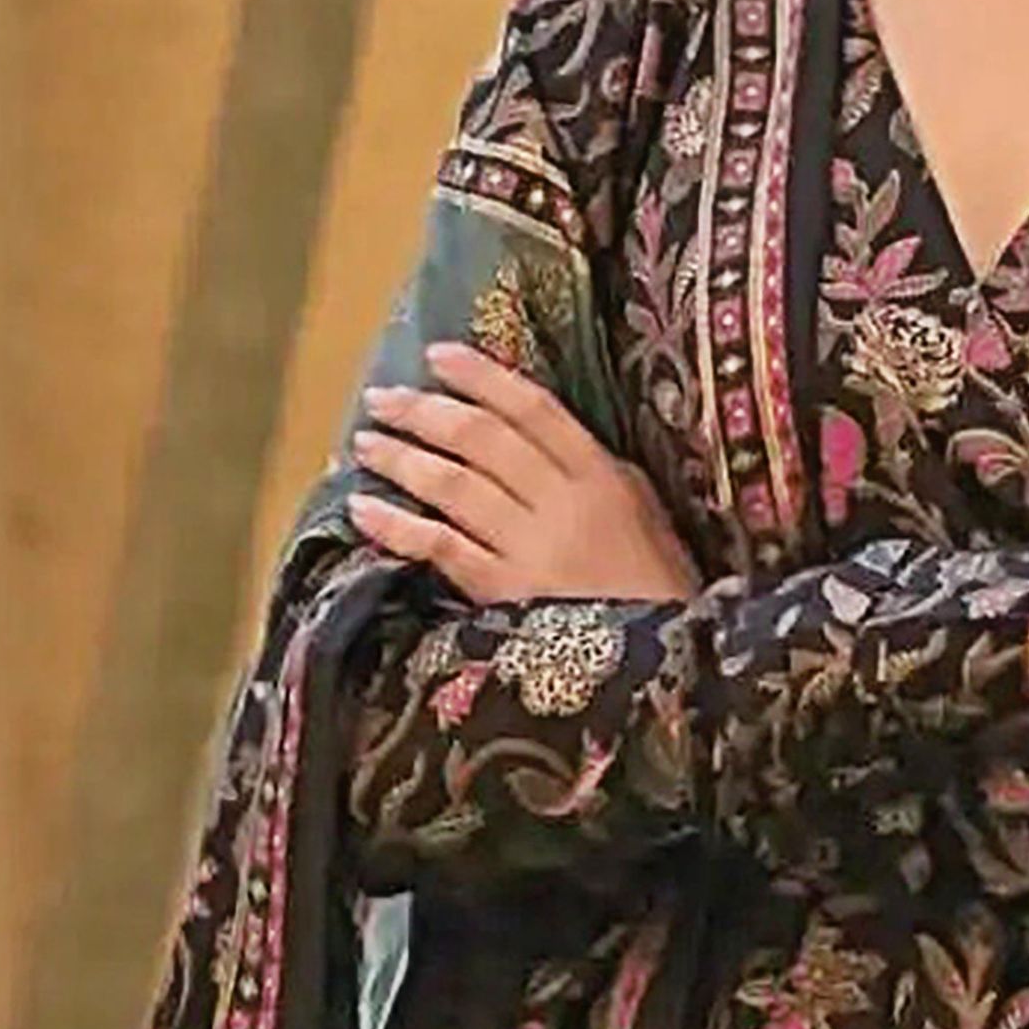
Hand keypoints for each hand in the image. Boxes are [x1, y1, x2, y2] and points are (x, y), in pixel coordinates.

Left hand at [347, 343, 698, 604]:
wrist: (666, 673)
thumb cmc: (662, 594)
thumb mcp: (650, 520)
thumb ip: (607, 477)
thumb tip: (552, 440)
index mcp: (604, 477)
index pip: (534, 410)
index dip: (482, 378)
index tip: (437, 355)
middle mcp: (563, 503)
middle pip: (483, 441)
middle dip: (426, 413)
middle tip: (382, 398)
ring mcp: (531, 549)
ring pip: (454, 486)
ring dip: (402, 460)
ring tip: (364, 444)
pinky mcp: (505, 594)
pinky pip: (441, 549)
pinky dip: (397, 527)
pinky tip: (362, 512)